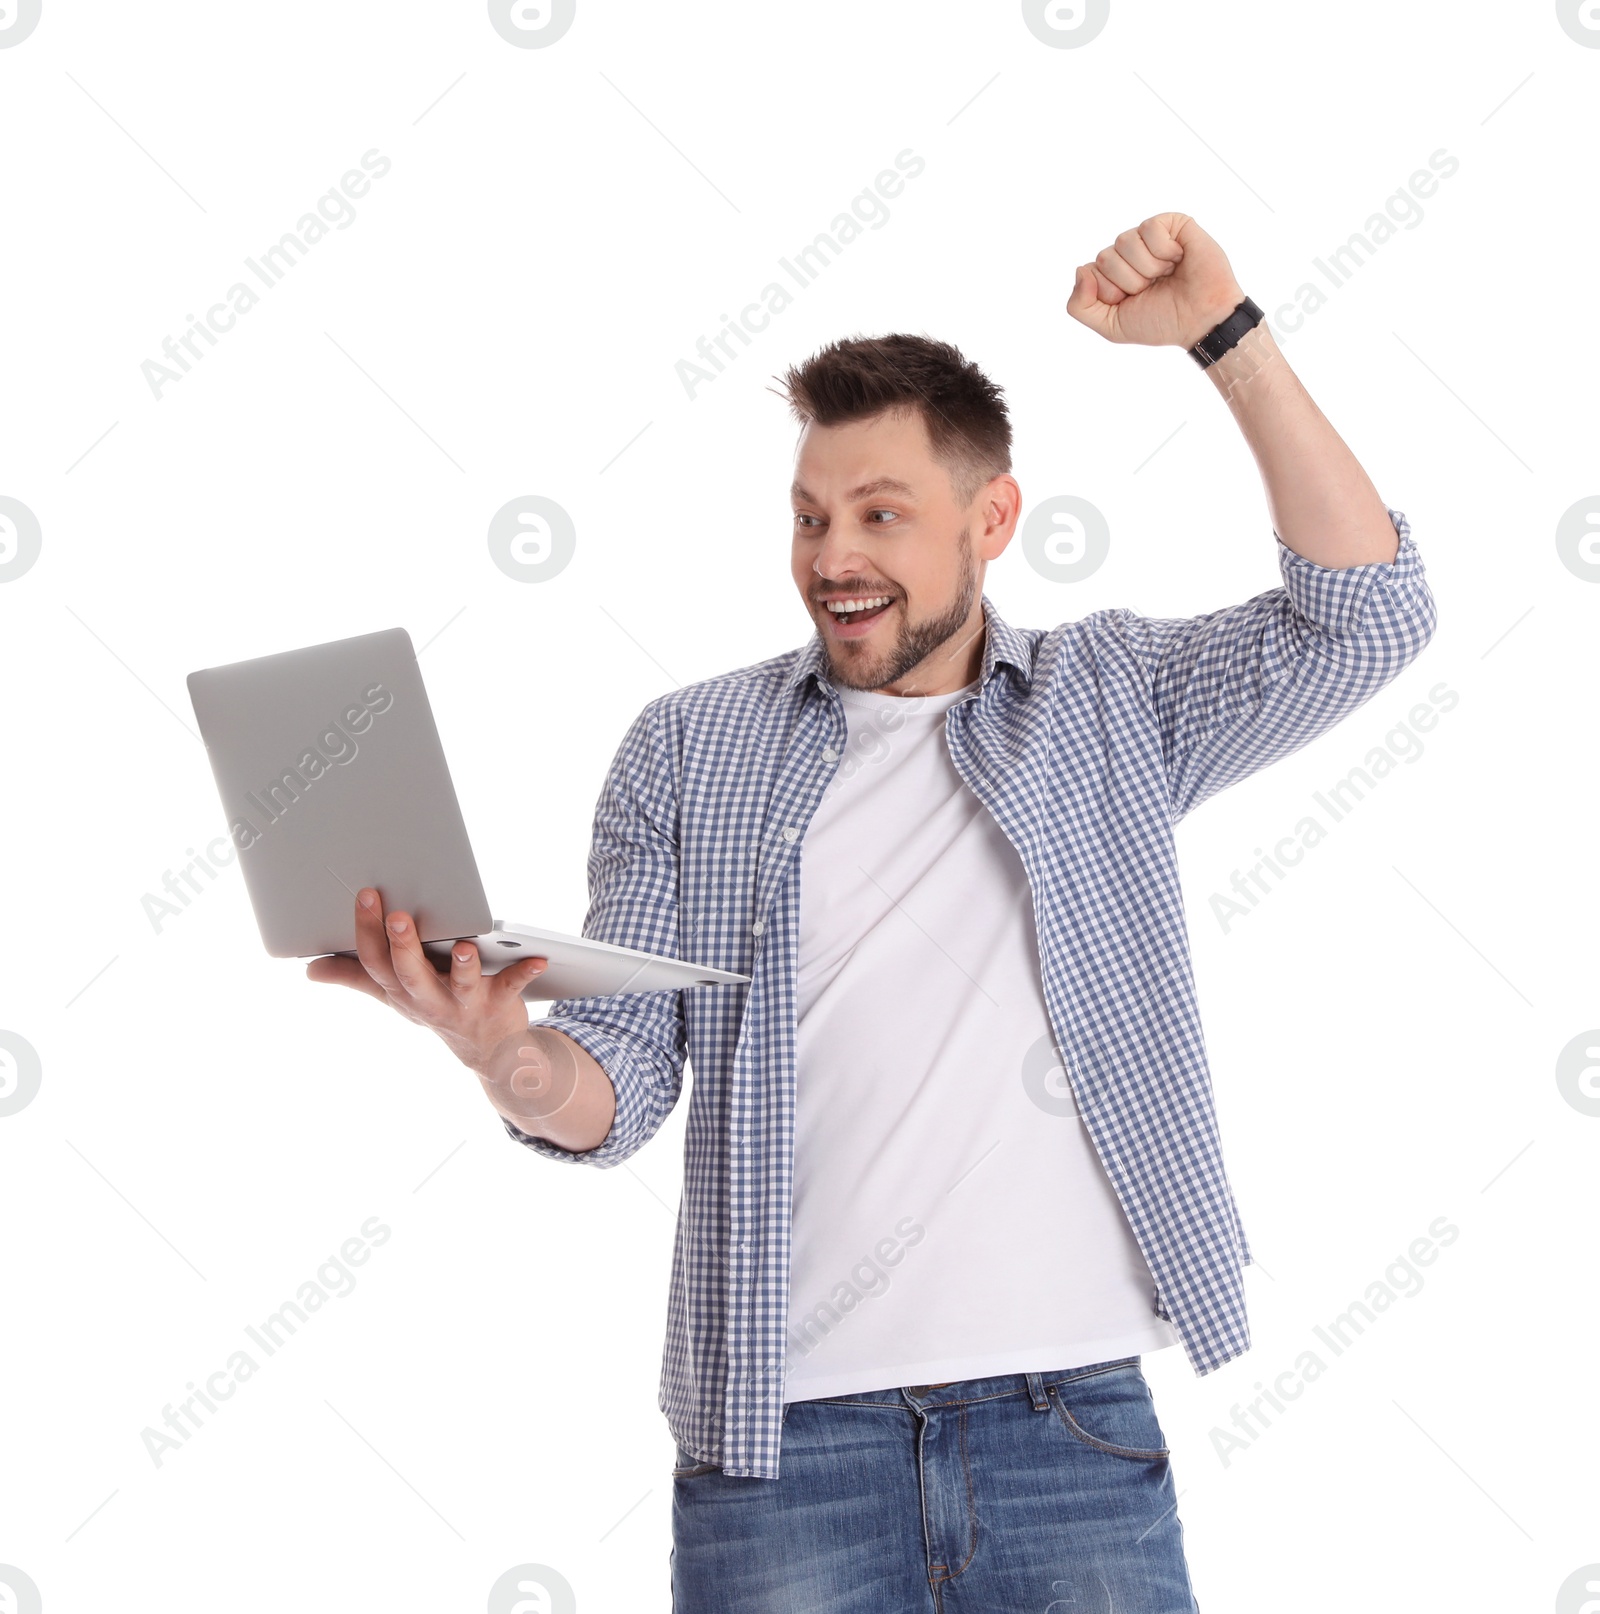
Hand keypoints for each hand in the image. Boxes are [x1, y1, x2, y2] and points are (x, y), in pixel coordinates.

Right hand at [306, 887, 547, 1077]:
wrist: (489, 1053)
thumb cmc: (437, 1009)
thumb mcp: (393, 996)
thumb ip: (355, 978)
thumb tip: (311, 969)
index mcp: (401, 991)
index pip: (375, 962)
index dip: (367, 931)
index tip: (367, 895)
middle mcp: (429, 999)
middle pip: (410, 973)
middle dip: (402, 945)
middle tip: (397, 916)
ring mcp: (464, 1004)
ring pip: (459, 984)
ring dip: (462, 966)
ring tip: (464, 947)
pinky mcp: (499, 1004)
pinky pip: (512, 987)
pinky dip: (525, 973)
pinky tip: (539, 959)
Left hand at [1066, 213, 1244, 348]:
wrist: (1201, 319)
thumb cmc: (1160, 322)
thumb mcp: (1111, 326)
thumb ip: (1080, 307)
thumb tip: (1080, 270)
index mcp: (1112, 274)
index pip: (1089, 272)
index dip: (1109, 292)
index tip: (1131, 301)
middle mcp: (1128, 254)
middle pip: (1105, 258)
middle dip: (1130, 282)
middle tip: (1153, 288)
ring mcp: (1148, 238)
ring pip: (1124, 242)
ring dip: (1148, 268)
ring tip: (1167, 274)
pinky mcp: (1172, 224)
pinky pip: (1149, 228)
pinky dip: (1163, 251)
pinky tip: (1178, 259)